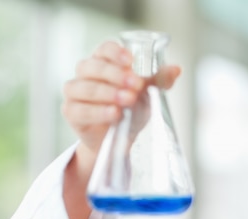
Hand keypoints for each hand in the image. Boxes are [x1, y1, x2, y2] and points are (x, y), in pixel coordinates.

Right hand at [61, 40, 179, 218]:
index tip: (131, 62)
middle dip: (115, 75)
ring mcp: (75, 92)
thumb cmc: (131, 110)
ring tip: (127, 101)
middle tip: (136, 85)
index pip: (104, 49)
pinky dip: (98, 111)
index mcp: (104, 62)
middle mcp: (86, 73)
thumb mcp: (147, 95)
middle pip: (92, 66)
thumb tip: (177, 69)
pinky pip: (80, 109)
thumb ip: (158, 81)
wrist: (119, 140)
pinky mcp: (71, 112)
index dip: (115, 53)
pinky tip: (113, 114)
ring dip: (107, 93)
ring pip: (84, 87)